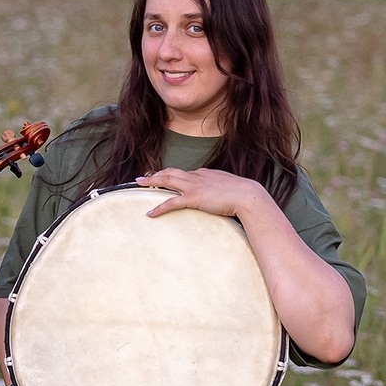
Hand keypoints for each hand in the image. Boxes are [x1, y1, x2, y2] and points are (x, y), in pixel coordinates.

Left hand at [137, 167, 272, 220]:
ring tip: (139, 184)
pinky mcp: (194, 198)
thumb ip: (219, 188)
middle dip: (155, 175)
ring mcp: (194, 186)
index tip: (162, 177)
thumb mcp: (228, 187)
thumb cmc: (242, 193)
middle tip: (141, 178)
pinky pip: (171, 202)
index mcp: (204, 174)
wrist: (247, 195)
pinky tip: (150, 213)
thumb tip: (217, 193)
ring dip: (151, 182)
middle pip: (171, 172)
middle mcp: (196, 176)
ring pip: (167, 181)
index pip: (183, 173)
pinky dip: (159, 207)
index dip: (170, 175)